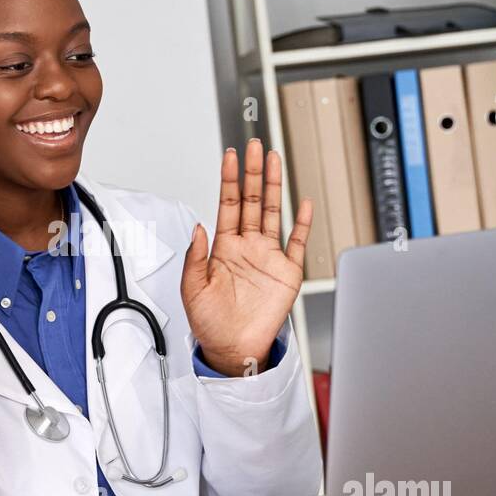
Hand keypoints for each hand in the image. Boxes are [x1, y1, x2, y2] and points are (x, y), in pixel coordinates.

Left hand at [180, 139, 312, 376]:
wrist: (233, 349)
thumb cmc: (211, 323)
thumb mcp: (192, 289)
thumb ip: (195, 258)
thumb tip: (198, 228)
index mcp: (223, 248)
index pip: (228, 205)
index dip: (229, 180)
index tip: (229, 156)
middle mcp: (247, 247)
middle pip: (252, 200)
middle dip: (252, 173)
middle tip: (254, 146)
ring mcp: (268, 256)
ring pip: (273, 212)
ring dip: (274, 186)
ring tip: (274, 160)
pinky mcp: (287, 272)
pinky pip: (296, 242)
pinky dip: (301, 222)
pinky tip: (303, 203)